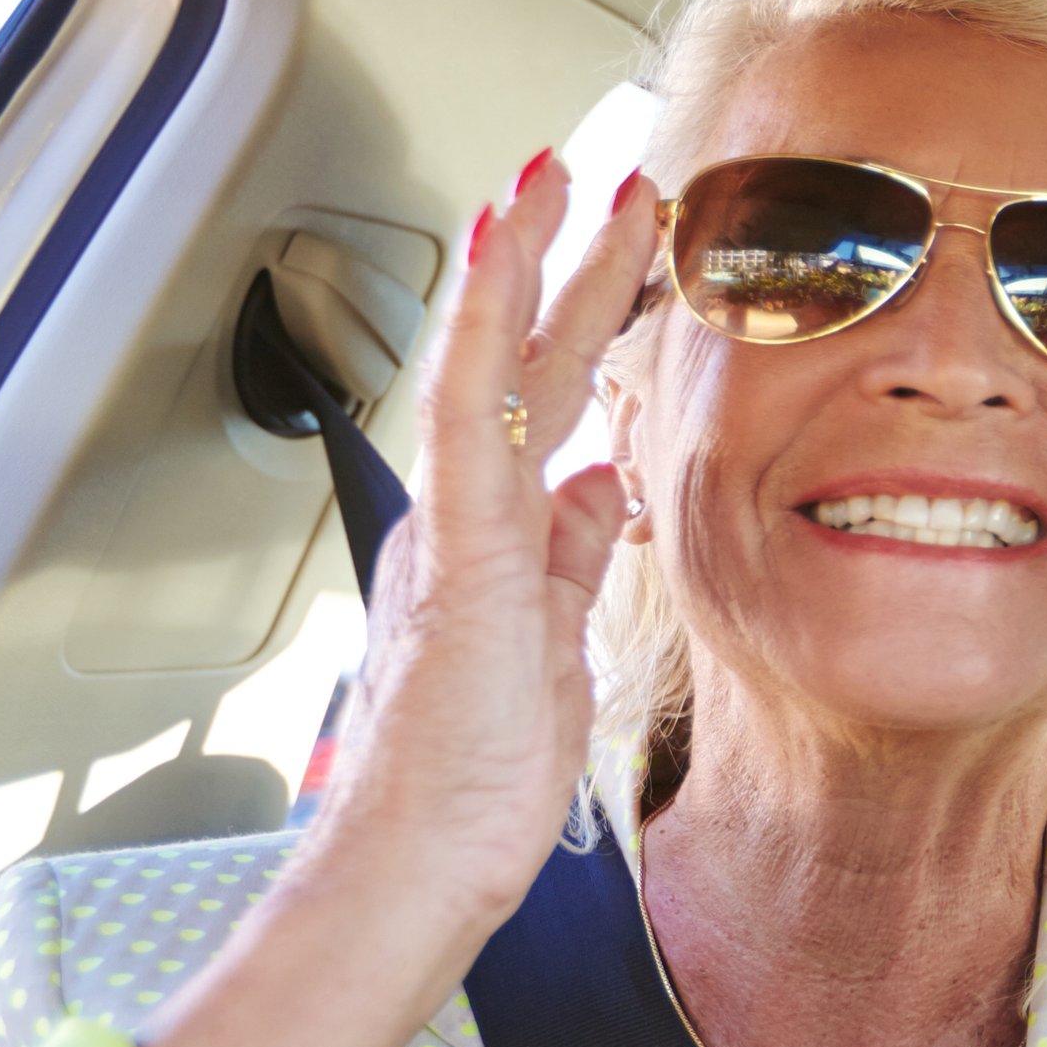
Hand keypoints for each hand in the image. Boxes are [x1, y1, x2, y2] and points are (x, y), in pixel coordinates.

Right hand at [307, 153, 652, 948]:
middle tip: (614, 177)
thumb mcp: (556, 649)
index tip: (630, 253)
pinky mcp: (458, 563)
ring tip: (554, 179)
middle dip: (570, 268)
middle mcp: (461, 522)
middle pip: (524, 367)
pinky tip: (498, 271)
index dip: (584, 323)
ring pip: (488, 370)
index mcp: (492, 544)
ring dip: (523, 270)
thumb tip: (604, 489)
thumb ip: (573, 562)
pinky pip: (468, 428)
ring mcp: (454, 535)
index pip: (547, 406)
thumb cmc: (477, 785)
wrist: (416, 869)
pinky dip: (482, 339)